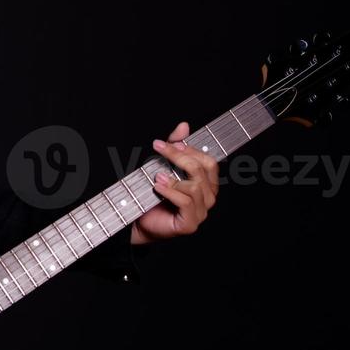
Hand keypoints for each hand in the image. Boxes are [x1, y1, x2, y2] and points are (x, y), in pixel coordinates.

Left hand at [131, 121, 219, 244]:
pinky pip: (185, 202)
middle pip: (201, 171)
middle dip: (179, 157)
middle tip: (159, 149)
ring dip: (173, 178)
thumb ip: (176, 147)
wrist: (141, 221)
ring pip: (194, 187)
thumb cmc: (155, 195)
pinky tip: (158, 187)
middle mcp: (208, 198)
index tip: (170, 143)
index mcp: (207, 184)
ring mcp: (201, 212)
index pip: (209, 162)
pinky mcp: (190, 224)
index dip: (191, 150)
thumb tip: (184, 126)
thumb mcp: (165, 166)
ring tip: (157, 176)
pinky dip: (170, 192)